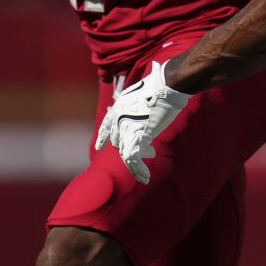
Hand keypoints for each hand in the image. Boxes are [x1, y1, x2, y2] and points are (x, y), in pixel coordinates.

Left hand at [93, 59, 191, 183]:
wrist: (166, 87)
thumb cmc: (159, 89)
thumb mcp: (141, 99)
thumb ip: (138, 114)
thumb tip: (144, 132)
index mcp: (118, 108)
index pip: (106, 126)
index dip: (103, 138)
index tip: (99, 146)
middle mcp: (118, 119)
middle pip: (118, 143)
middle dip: (130, 151)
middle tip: (149, 153)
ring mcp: (127, 128)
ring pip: (125, 154)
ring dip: (135, 168)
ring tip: (143, 177)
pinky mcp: (139, 135)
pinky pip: (134, 158)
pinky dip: (139, 169)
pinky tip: (145, 177)